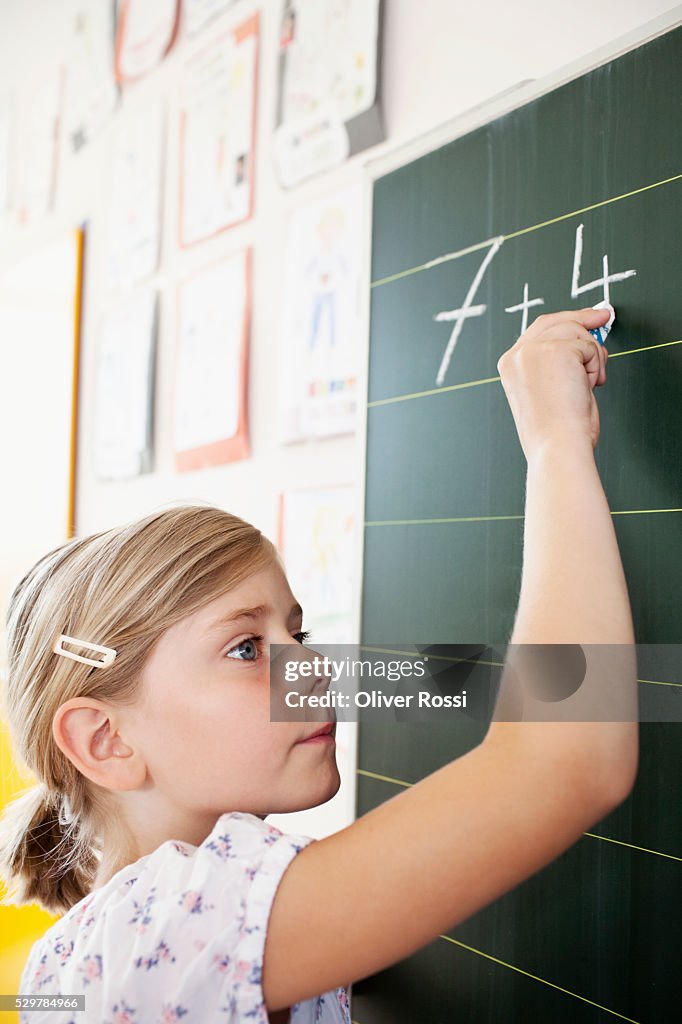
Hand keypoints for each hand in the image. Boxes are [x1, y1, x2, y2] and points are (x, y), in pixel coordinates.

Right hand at [496, 307, 609, 459]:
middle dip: (583, 320)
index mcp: (511, 365)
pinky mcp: (556, 350)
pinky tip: (587, 387)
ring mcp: (534, 350)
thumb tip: (587, 337)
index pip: (539, 330)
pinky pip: (589, 346)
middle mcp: (517, 355)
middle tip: (604, 318)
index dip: (566, 321)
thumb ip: (559, 362)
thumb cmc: (556, 431)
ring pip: (576, 331)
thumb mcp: (550, 389)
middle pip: (556, 321)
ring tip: (588, 385)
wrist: (557, 446)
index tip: (589, 319)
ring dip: (592, 357)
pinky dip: (596, 367)